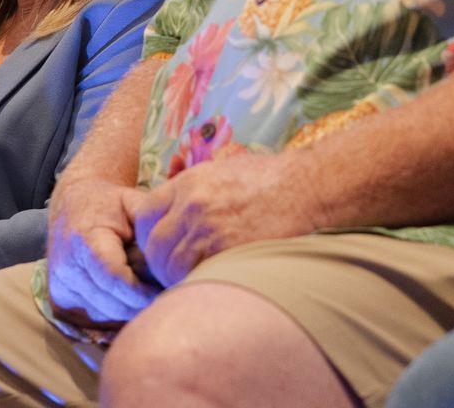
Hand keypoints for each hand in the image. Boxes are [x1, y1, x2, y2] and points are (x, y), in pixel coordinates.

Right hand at [44, 175, 158, 326]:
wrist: (73, 204)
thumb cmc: (109, 205)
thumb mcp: (134, 204)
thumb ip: (153, 228)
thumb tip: (173, 261)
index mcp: (85, 240)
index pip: (116, 278)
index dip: (142, 291)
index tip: (164, 290)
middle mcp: (68, 266)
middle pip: (112, 302)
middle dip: (140, 302)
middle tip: (162, 292)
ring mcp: (61, 285)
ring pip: (105, 313)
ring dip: (128, 307)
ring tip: (144, 288)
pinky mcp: (59, 297)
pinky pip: (96, 314)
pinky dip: (114, 309)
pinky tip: (126, 292)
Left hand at [128, 150, 323, 287]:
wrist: (309, 187)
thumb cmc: (271, 180)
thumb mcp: (223, 169)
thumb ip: (194, 189)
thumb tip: (173, 211)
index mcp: (189, 182)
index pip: (144, 214)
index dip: (147, 235)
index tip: (159, 246)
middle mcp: (193, 204)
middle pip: (153, 245)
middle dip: (158, 263)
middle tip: (172, 271)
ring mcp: (210, 229)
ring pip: (171, 266)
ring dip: (176, 278)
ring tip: (192, 281)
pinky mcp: (228, 251)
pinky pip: (196, 277)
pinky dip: (197, 284)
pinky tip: (209, 283)